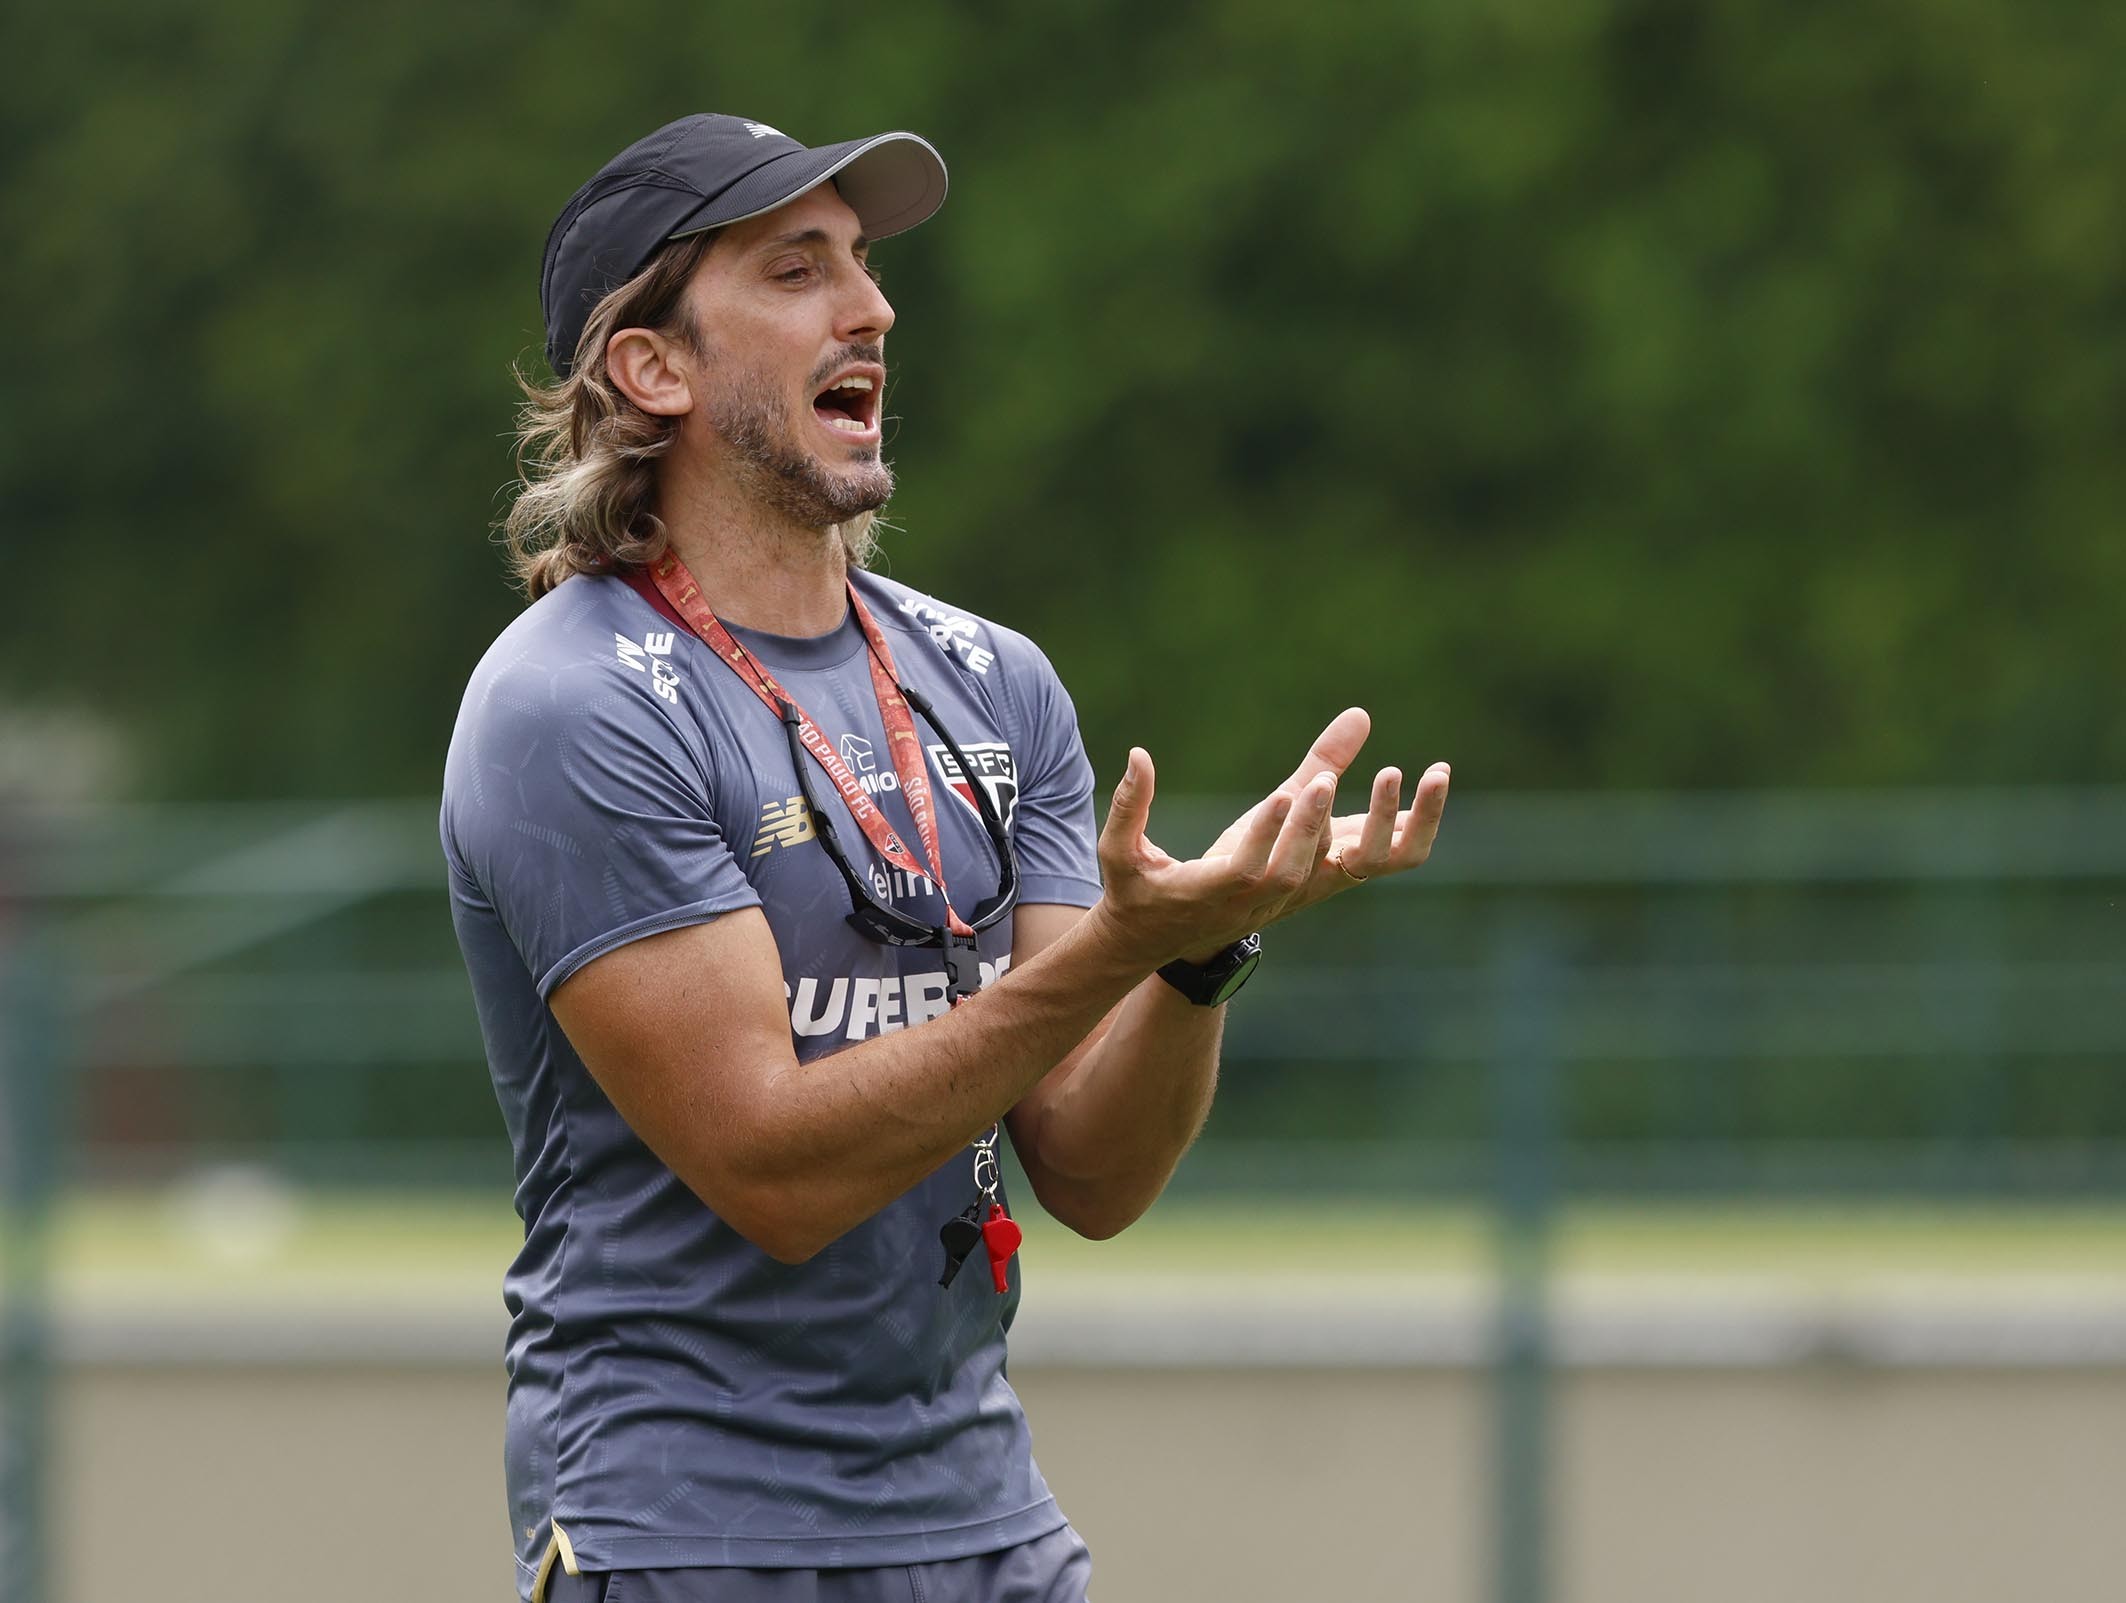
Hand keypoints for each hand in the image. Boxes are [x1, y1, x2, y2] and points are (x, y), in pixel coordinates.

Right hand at [1087, 746, 1338, 970]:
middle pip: (1284, 874)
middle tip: (1323, 781)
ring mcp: (1259, 909)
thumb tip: (1139, 754)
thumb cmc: (1130, 890)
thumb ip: (1128, 805)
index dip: (1264, 836)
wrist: (1147, 943)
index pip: (1241, 869)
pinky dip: (1321, 839)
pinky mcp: (1273, 904)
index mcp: (1199, 893)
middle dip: (1306, 828)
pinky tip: (1326, 800)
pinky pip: (1308, 875)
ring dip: (1317, 830)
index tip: (1282, 793)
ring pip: (1303, 875)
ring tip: (1325, 779)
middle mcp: (1236, 906)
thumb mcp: (1117, 850)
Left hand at [1197, 708, 1449, 937]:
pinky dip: (1273, 830)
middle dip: (1392, 817)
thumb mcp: (1295, 800)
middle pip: (1378, 860)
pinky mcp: (1232, 886)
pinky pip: (1259, 866)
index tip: (1439, 770)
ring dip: (1319, 821)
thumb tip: (1362, 713)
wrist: (1191, 914)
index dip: (1426, 814)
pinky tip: (1280, 797)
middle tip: (1394, 770)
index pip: (1402, 847)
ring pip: (1309, 863)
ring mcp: (1277, 886)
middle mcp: (1319, 876)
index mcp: (1341, 858)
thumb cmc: (1253, 855)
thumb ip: (1328, 762)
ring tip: (1323, 781)